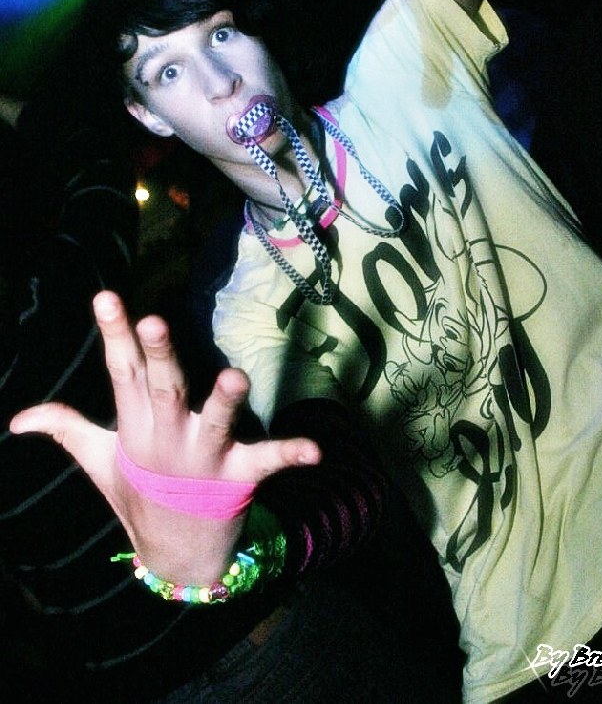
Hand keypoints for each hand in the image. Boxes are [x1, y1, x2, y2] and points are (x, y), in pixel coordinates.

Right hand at [10, 291, 320, 583]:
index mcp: (135, 428)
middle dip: (159, 356)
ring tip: (235, 377)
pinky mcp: (239, 477)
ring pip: (214, 423)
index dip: (115, 333)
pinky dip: (291, 453)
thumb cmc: (141, 496)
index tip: (107, 297)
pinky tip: (316, 449)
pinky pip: (268, 462)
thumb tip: (18, 418)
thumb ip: (66, 429)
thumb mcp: (100, 462)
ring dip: (224, 402)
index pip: (122, 372)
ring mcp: (204, 459)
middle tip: (156, 321)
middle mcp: (167, 439)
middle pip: (163, 390)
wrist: (179, 558)